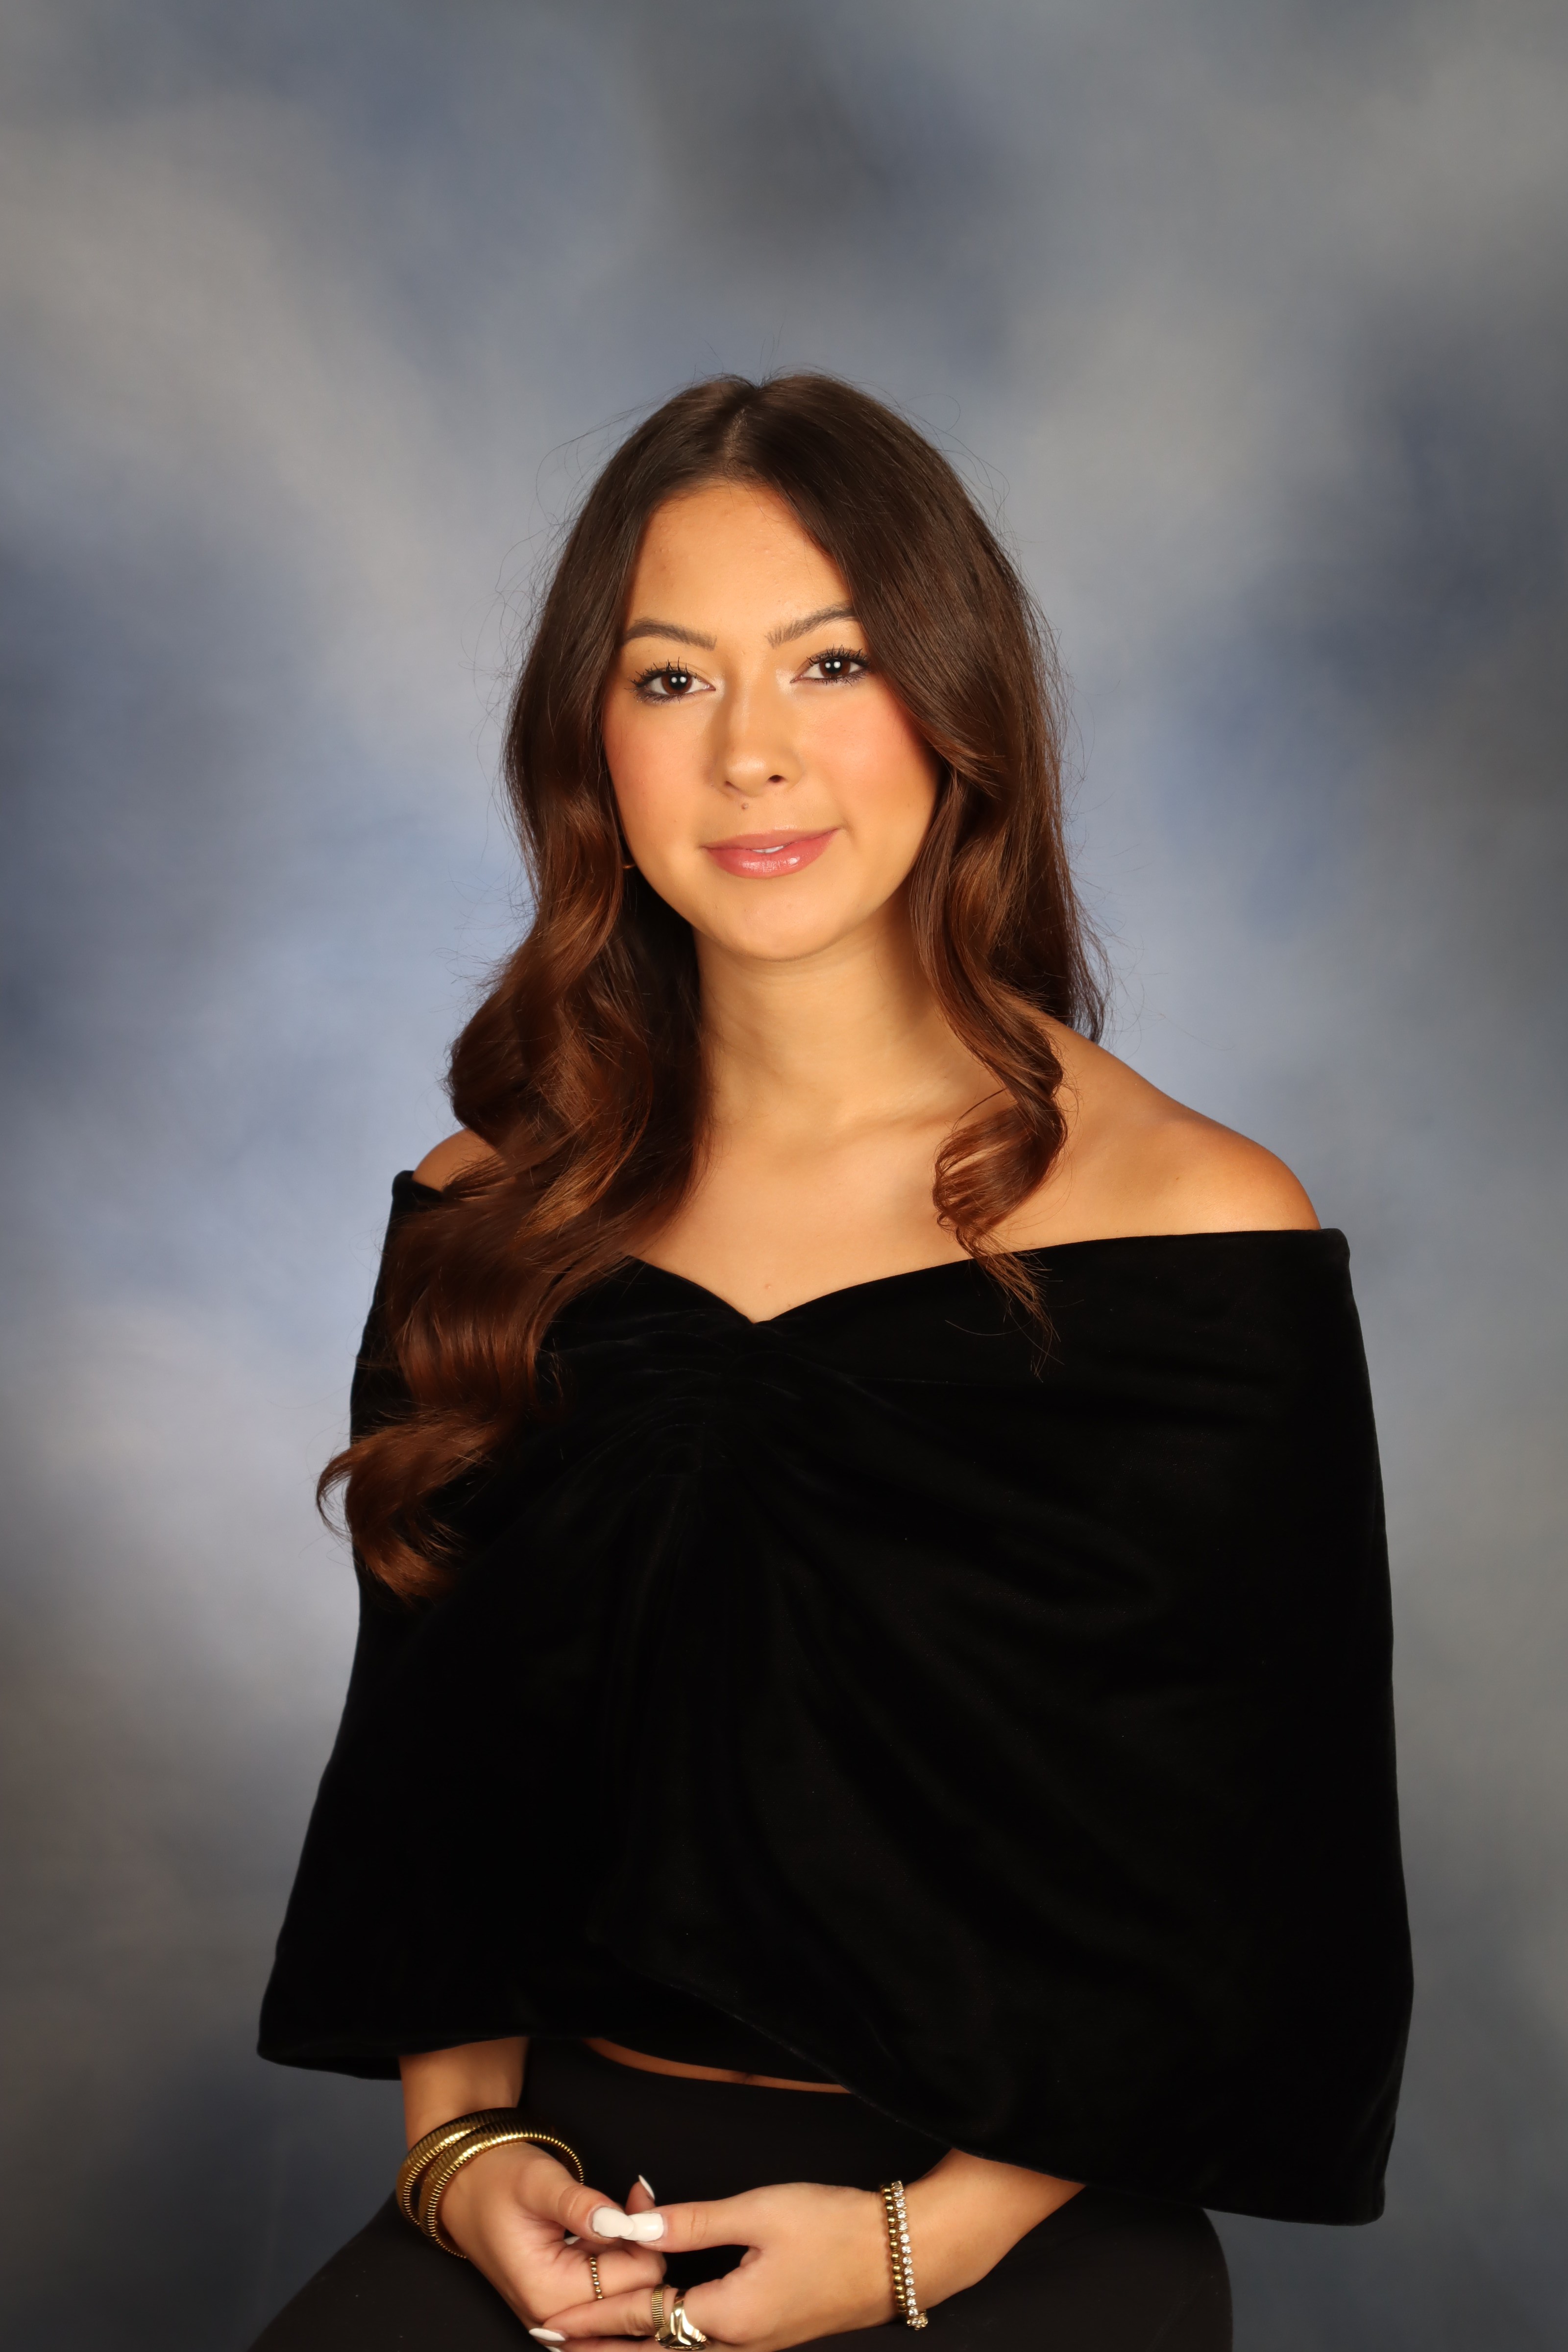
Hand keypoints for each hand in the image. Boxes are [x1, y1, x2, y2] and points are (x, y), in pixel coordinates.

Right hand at [438, 2148, 665, 2325]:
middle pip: (634, 2295)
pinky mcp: (564, 2304)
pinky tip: (612, 2225)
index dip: (645, 2237)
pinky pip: (608, 2290)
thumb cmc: (497, 2181)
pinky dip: (619, 2258)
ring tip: (624, 2206)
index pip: (632, 2282)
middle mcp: (556, 2317)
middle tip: (635, 2198)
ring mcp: (559, 2315)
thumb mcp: (538, 2182)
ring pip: (626, 2293)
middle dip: (644, 2246)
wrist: (466, 2187)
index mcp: (549, 2293)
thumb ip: (579, 2205)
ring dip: (633, 2251)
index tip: (638, 2198)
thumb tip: (619, 2221)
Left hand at [531, 2152, 1080, 2351]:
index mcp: (729, 2315)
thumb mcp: (760, 2211)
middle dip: (605, 2342)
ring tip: (593, 2337)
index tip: (550, 2323)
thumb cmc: (835, 2226)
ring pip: (681, 2346)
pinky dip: (671, 2332)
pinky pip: (706, 2338)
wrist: (902, 2254)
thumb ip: (695, 2221)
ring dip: (636, 2340)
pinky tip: (661, 2322)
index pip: (646, 2319)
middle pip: (658, 2345)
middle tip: (554, 2338)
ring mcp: (759, 2340)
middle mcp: (739, 2340)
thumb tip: (635, 2224)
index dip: (595, 2319)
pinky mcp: (773, 2329)